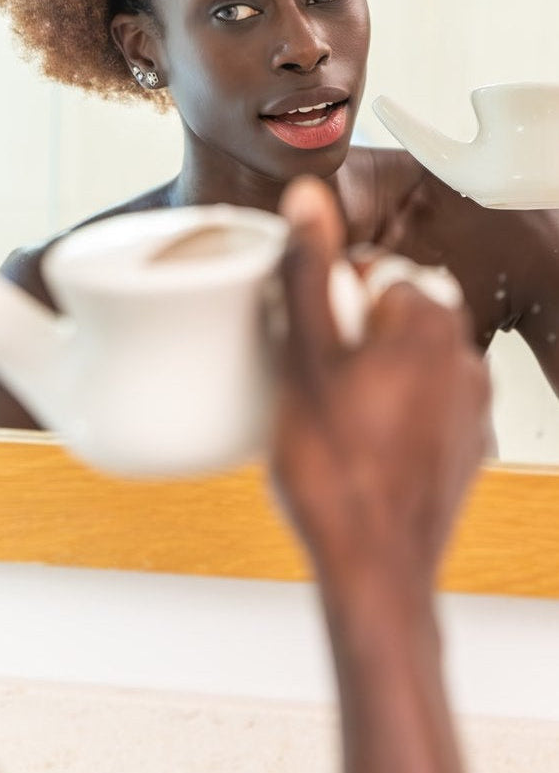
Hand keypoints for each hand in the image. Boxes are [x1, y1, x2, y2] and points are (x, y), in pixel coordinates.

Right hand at [269, 178, 490, 590]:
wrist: (374, 570)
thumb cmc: (337, 474)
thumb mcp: (304, 360)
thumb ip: (309, 273)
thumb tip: (309, 202)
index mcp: (430, 323)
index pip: (372, 274)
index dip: (327, 305)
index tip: (304, 342)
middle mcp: (464, 359)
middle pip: (389, 319)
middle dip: (347, 341)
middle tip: (307, 383)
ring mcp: (469, 409)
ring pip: (403, 366)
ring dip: (365, 380)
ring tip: (326, 423)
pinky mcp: (463, 449)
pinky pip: (417, 410)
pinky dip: (386, 418)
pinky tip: (353, 451)